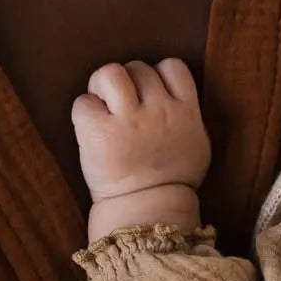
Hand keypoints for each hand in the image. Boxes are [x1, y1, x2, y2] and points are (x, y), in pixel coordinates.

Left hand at [72, 57, 210, 239]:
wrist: (150, 214)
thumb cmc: (172, 182)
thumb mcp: (196, 145)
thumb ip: (187, 116)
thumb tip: (173, 98)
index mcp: (186, 112)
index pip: (173, 66)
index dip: (157, 75)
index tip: (148, 94)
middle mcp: (159, 110)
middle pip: (138, 68)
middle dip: (127, 83)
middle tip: (120, 107)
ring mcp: (129, 120)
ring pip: (110, 73)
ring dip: (102, 86)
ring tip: (103, 108)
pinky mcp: (99, 132)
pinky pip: (83, 102)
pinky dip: (83, 112)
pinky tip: (90, 129)